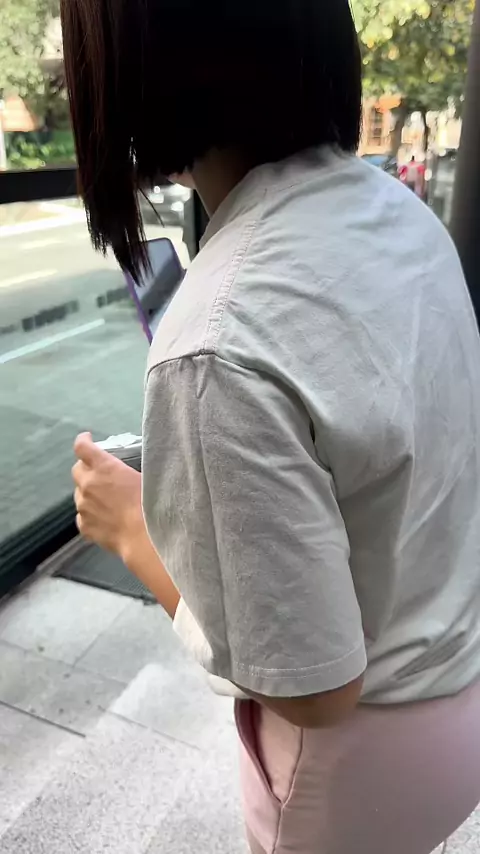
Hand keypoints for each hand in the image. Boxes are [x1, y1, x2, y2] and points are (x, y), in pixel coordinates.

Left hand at [72, 433, 143, 558]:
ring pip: (79, 495)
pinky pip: (82, 517)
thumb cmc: (150, 504)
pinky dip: (90, 515)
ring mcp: (83, 507)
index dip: (83, 440)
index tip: (87, 439)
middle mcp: (88, 484)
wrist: (143, 537)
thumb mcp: (144, 477)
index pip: (82, 447)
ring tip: (107, 502)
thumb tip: (128, 469)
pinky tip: (104, 520)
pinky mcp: (84, 526)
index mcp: (104, 467)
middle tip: (99, 474)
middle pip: (76, 470)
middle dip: (85, 468)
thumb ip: (127, 470)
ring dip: (89, 493)